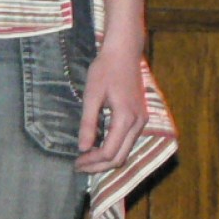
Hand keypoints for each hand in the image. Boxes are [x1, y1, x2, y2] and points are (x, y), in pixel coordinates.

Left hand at [76, 42, 148, 174]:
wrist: (124, 51)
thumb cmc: (105, 69)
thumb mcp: (92, 95)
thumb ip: (88, 123)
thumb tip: (82, 148)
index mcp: (126, 117)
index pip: (110, 151)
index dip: (92, 161)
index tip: (76, 162)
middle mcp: (138, 122)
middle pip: (120, 157)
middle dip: (99, 166)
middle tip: (79, 166)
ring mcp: (142, 120)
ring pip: (126, 151)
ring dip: (107, 159)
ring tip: (87, 159)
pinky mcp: (140, 117)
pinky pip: (129, 142)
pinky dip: (114, 149)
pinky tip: (99, 146)